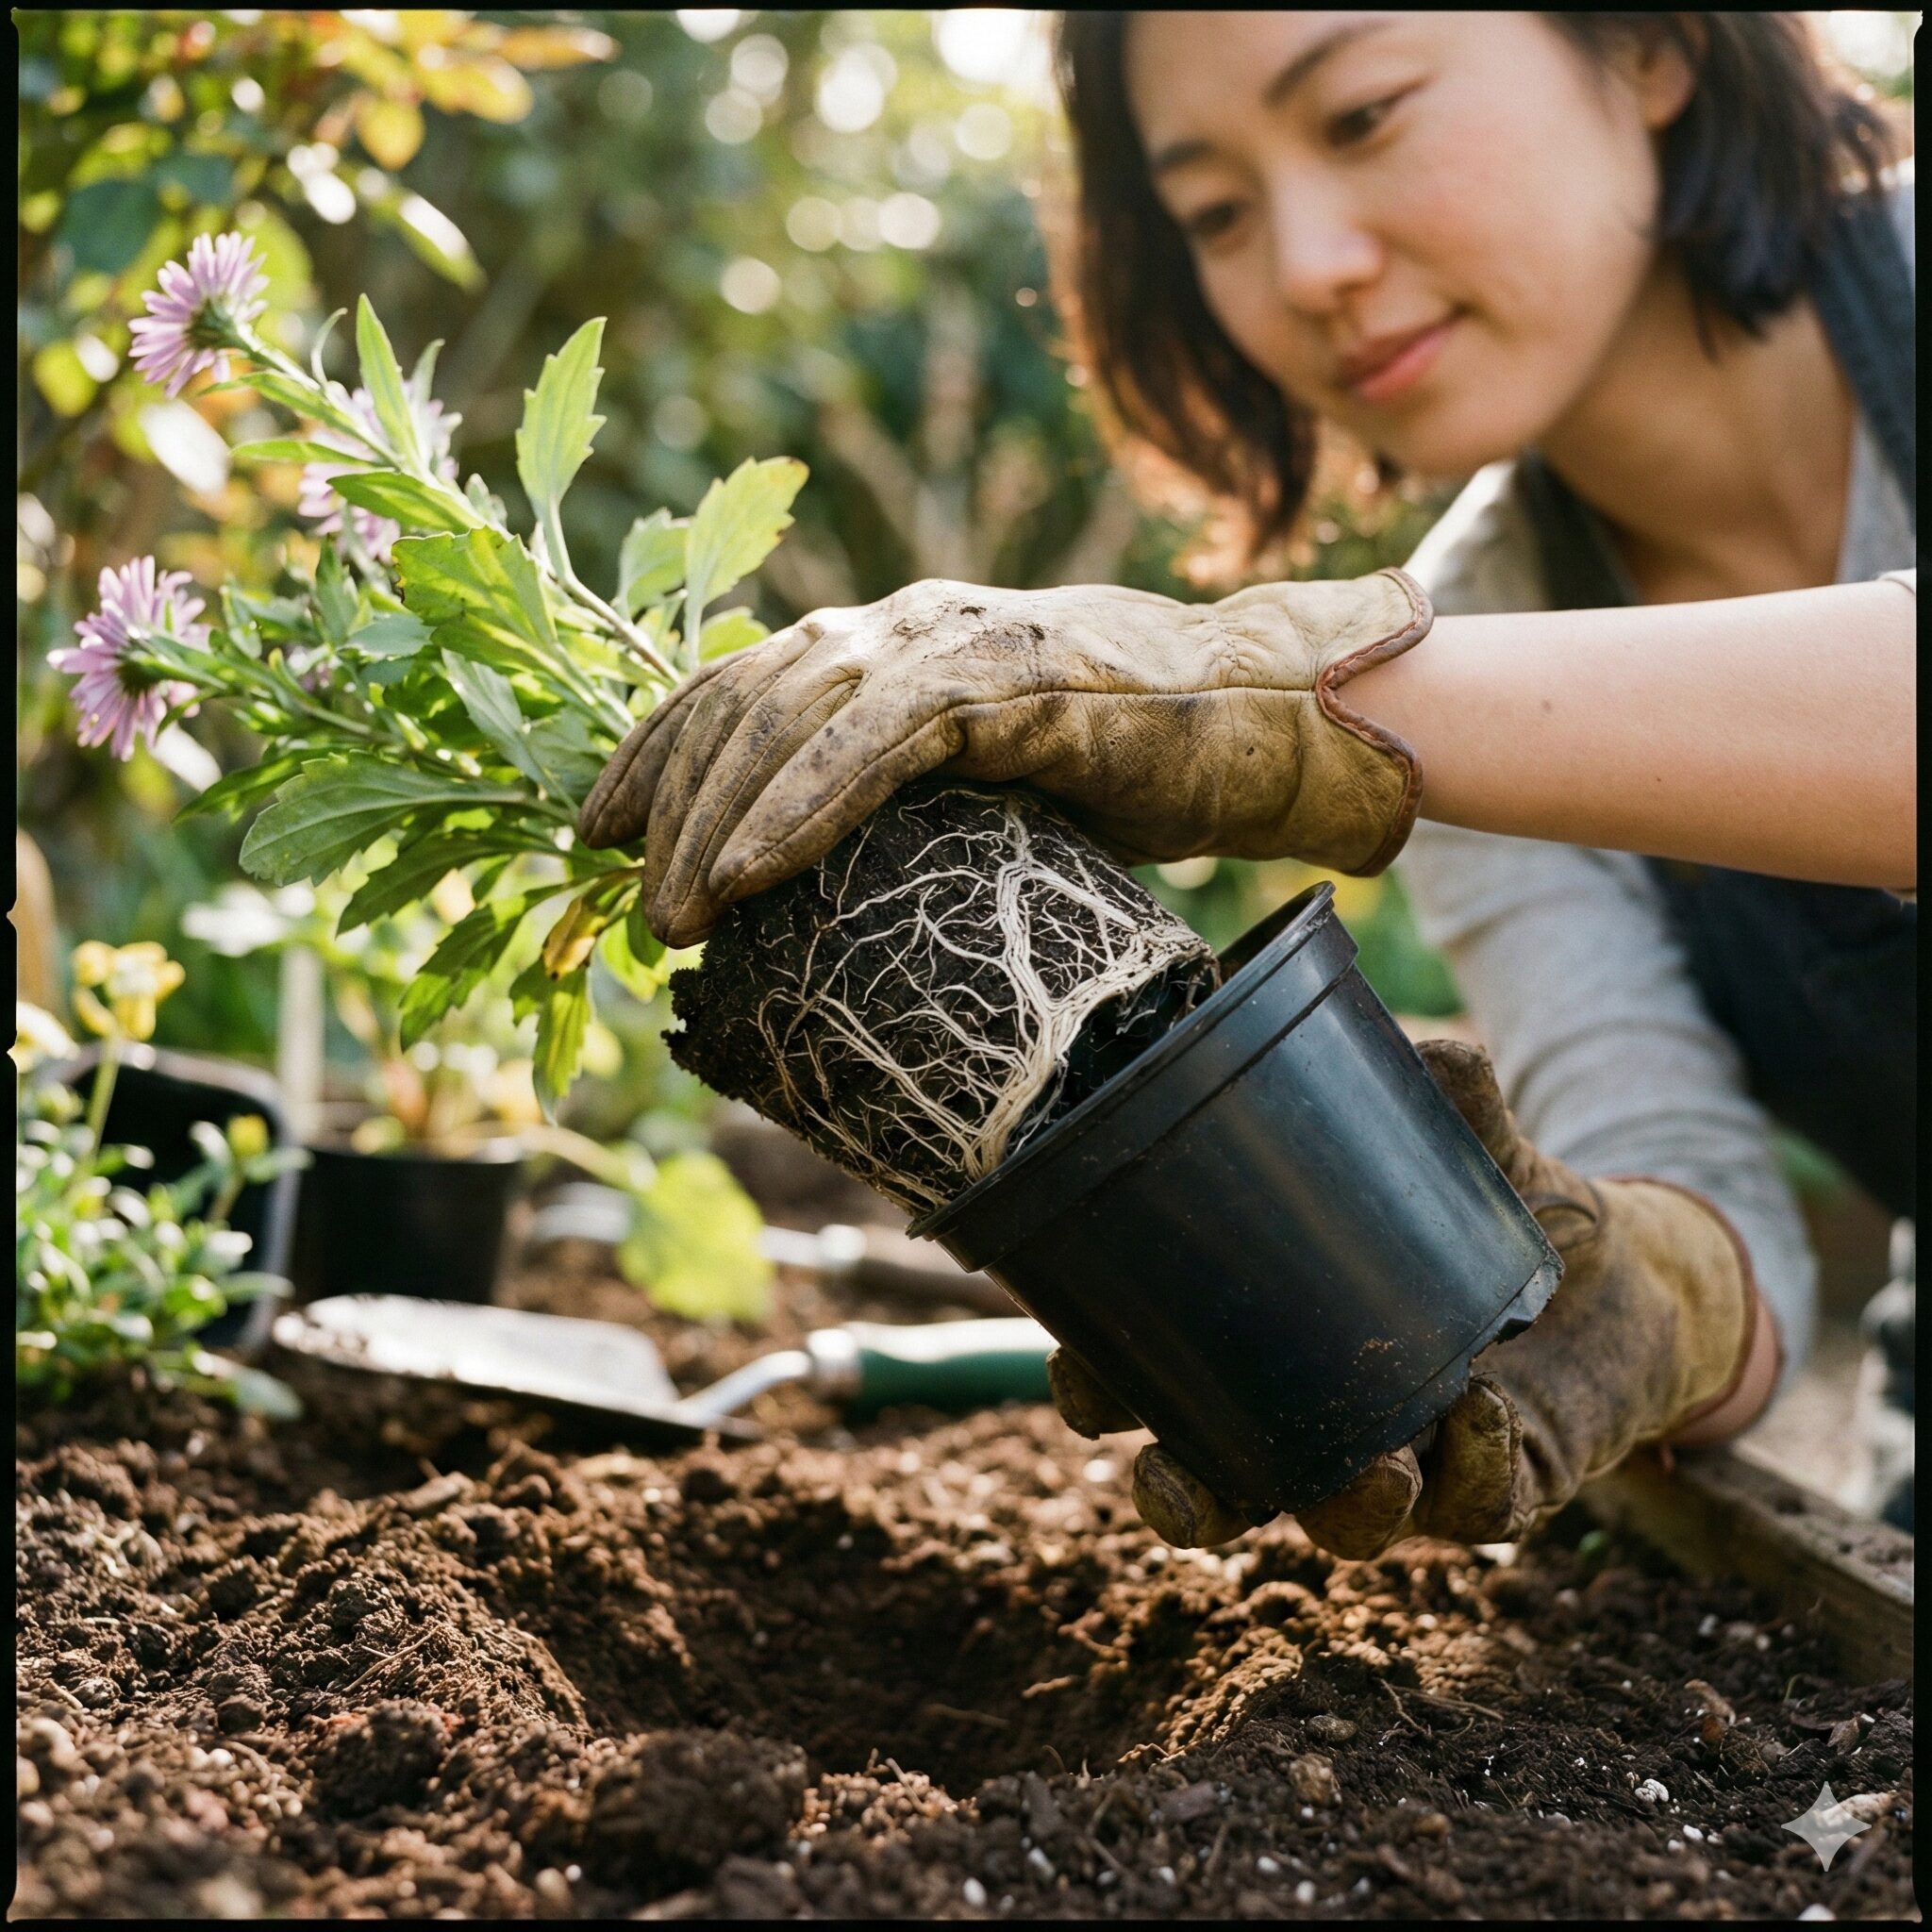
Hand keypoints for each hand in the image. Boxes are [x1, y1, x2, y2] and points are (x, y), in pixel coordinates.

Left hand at [578, 570, 1431, 945]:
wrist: (1267, 720)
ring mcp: (951, 640)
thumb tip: (831, 877)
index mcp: (890, 639)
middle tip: (626, 893)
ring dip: (719, 820)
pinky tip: (750, 873)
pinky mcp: (1002, 678)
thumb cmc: (1134, 760)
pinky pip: (873, 742)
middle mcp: (904, 621)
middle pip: (742, 698)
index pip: (738, 683)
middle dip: (669, 800)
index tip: (600, 831)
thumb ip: (907, 790)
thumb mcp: (991, 777)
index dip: (658, 753)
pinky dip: (802, 808)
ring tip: (677, 914)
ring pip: (790, 716)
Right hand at [1049, 1040, 1774, 1556]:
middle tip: (1174, 1479)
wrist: (1627, 1275)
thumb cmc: (1502, 1204)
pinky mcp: (1495, 1486)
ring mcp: (1401, 1464)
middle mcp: (1314, 1416)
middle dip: (1183, 1499)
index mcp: (1262, 1338)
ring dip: (1341, 1509)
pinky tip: (1478, 1413)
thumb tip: (1426, 1044)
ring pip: (1339, 1522)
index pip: (1152, 1381)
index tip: (1085, 1382)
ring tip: (1371, 1467)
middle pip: (1217, 1488)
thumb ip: (1445, 1096)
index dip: (1102, 1392)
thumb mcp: (1469, 1147)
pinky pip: (1472, 1508)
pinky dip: (1470, 1471)